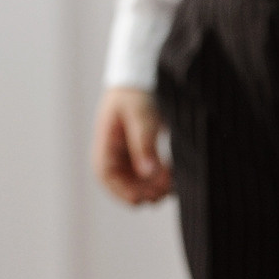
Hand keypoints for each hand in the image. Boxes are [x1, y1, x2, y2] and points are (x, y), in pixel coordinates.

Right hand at [93, 87, 170, 204]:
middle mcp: (112, 162)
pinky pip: (148, 181)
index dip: (131, 192)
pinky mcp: (137, 163)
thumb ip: (144, 144)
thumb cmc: (133, 98)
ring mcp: (125, 164)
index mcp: (104, 151)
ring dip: (157, 187)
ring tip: (174, 176)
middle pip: (127, 190)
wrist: (136, 85)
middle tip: (171, 181)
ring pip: (140, 189)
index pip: (111, 182)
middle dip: (149, 190)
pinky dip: (161, 180)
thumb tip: (148, 172)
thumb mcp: (140, 117)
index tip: (154, 193)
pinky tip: (173, 173)